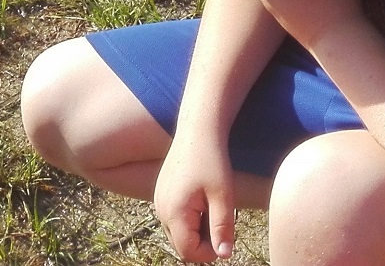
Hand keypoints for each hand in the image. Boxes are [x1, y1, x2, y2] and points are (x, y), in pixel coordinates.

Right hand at [153, 133, 238, 261]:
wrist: (197, 130)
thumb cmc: (212, 161)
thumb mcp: (223, 196)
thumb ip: (222, 228)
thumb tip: (224, 255)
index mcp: (174, 212)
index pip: (189, 252)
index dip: (210, 252)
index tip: (226, 235)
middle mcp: (161, 210)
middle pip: (181, 245)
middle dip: (203, 242)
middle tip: (220, 220)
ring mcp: (158, 201)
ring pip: (177, 233)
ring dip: (196, 231)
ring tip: (211, 208)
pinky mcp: (161, 194)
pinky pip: (174, 219)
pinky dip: (189, 219)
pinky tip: (202, 200)